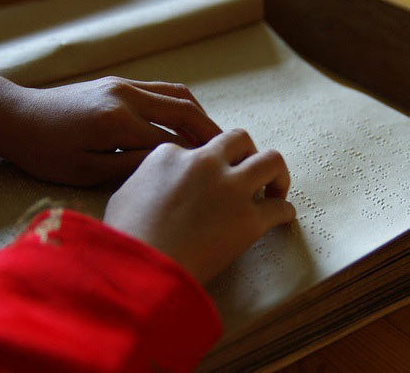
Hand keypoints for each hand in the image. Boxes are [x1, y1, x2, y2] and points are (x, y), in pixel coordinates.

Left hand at [0, 75, 221, 185]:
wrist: (16, 117)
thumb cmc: (44, 151)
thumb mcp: (84, 170)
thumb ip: (129, 166)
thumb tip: (170, 165)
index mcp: (117, 122)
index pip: (170, 141)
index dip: (196, 159)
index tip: (217, 175)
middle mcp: (125, 96)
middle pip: (183, 110)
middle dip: (210, 131)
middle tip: (230, 152)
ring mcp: (123, 85)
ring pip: (176, 95)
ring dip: (200, 115)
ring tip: (215, 139)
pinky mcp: (118, 83)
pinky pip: (161, 90)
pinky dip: (182, 106)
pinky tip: (189, 124)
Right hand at [103, 129, 295, 282]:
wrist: (141, 270)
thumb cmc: (125, 238)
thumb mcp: (124, 195)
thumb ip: (145, 180)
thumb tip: (154, 187)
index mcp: (170, 155)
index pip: (198, 147)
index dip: (206, 163)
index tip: (210, 178)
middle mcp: (204, 163)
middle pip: (239, 140)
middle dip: (246, 152)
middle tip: (248, 172)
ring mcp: (230, 189)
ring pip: (271, 160)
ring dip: (276, 173)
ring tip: (275, 189)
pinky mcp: (249, 220)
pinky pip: (280, 207)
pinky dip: (284, 212)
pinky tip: (282, 219)